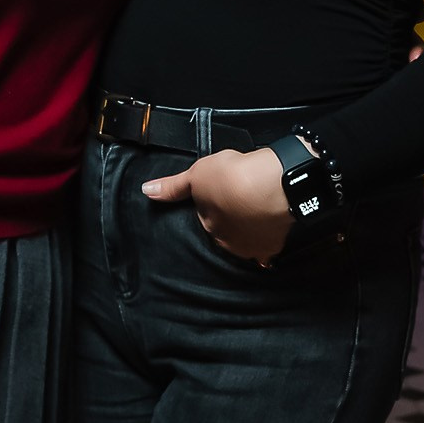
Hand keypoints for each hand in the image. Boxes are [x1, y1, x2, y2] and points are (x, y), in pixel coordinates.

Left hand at [142, 146, 294, 265]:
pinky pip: (270, 244)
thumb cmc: (236, 178)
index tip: (219, 192)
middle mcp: (230, 244)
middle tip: (239, 197)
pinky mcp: (276, 244)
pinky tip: (270, 225)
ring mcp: (254, 248)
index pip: (206, 220)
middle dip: (231, 218)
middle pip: (227, 232)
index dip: (212, 204)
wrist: (276, 184)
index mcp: (210, 230)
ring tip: (255, 206)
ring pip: (248, 240)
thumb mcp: (197, 174)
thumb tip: (147, 190)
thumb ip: (173, 186)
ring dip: (250, 227)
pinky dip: (269, 236)